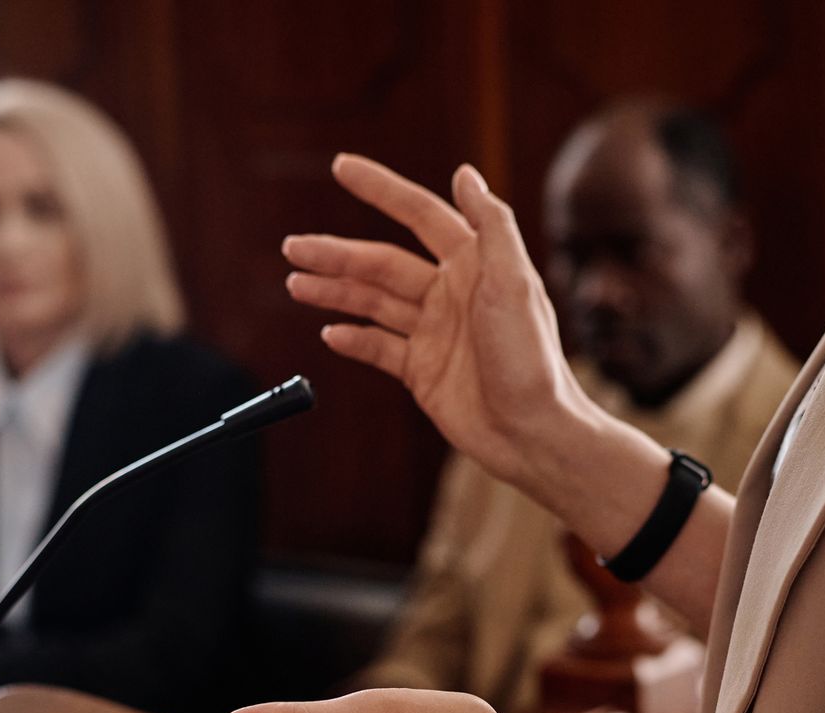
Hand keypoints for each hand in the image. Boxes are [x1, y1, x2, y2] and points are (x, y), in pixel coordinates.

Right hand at [283, 155, 598, 492]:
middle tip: (293, 247)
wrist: (531, 433)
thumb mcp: (515, 283)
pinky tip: (329, 332)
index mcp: (474, 264)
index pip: (419, 215)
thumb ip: (491, 225)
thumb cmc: (531, 358)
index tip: (341, 166)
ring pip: (372, 302)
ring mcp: (433, 333)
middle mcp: (450, 293)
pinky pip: (378, 348)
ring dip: (334, 291)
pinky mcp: (422, 371)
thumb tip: (465, 174)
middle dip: (337, 253)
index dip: (381, 189)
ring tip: (295, 283)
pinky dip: (353, 339)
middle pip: (382, 262)